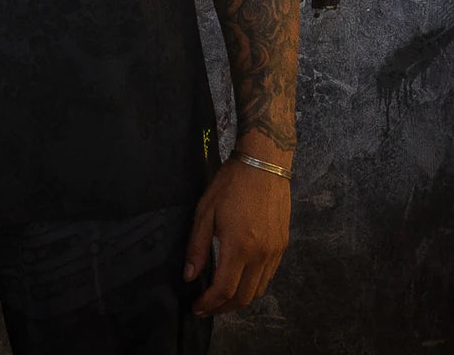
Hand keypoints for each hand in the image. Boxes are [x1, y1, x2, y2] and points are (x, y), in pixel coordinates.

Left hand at [183, 156, 289, 315]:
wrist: (264, 164)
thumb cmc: (231, 184)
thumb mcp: (206, 211)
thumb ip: (197, 247)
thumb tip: (190, 276)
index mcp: (239, 247)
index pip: (225, 290)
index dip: (209, 304)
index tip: (197, 308)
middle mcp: (261, 255)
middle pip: (243, 297)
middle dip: (223, 308)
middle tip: (207, 307)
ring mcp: (275, 252)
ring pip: (258, 290)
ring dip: (239, 299)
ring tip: (222, 297)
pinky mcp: (282, 245)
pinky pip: (268, 276)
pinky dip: (253, 285)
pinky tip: (240, 277)